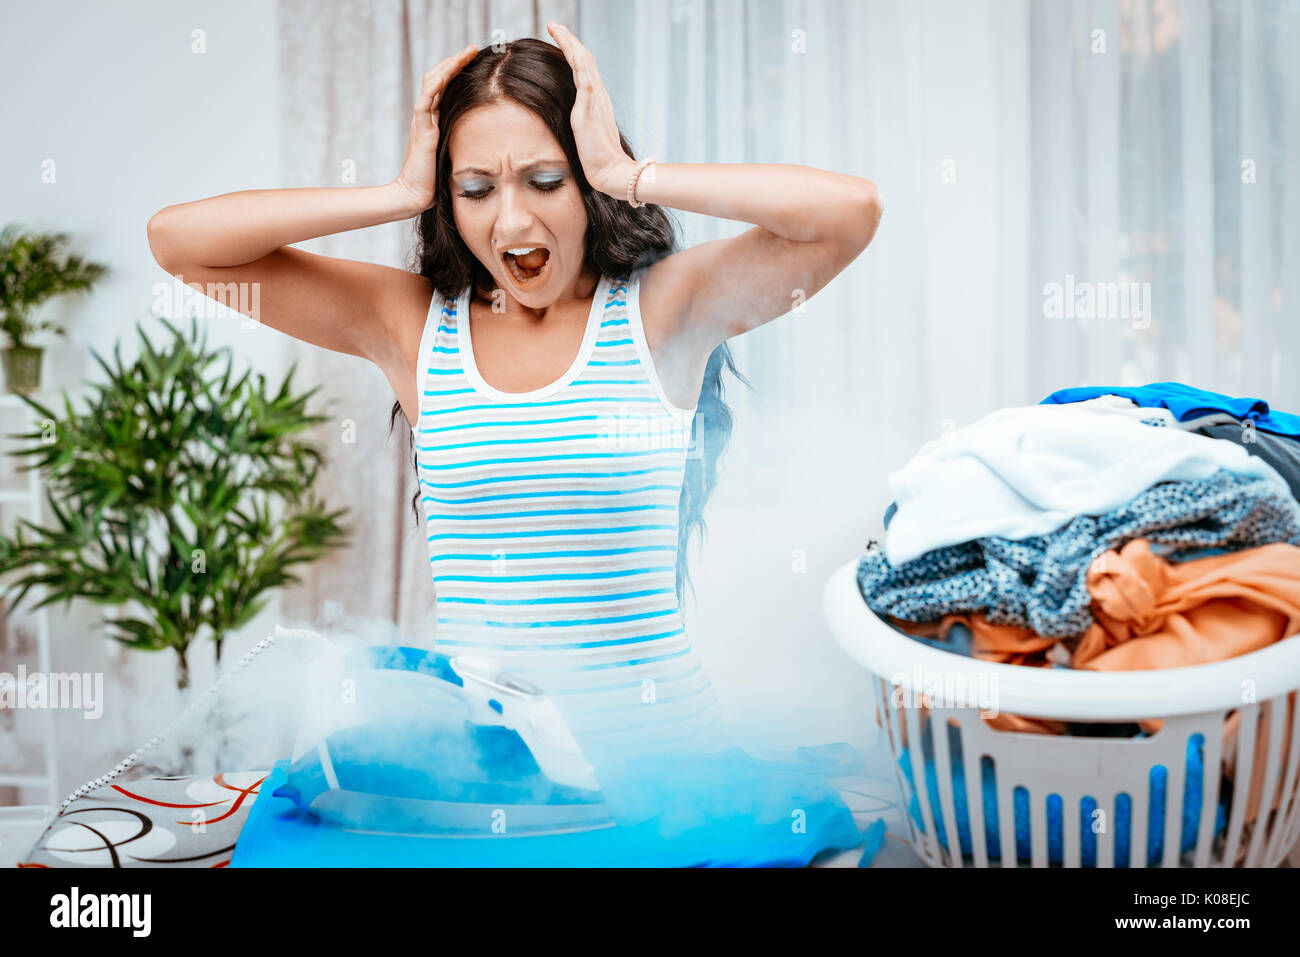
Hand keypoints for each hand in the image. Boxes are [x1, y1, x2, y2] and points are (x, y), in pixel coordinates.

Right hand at [393, 43, 478, 211]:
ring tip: (465, 52)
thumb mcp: (456, 155)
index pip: (444, 86)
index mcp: (434, 120)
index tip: (475, 59)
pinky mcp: (421, 130)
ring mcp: (422, 121)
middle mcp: (427, 116)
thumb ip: (466, 143)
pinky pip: (425, 102)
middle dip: (455, 61)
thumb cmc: (435, 182)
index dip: (457, 70)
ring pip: (432, 82)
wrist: (415, 195)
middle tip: (472, 48)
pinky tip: (447, 72)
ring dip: (449, 65)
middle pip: (438, 77)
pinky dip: (436, 85)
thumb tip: (493, 141)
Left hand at [546, 22, 635, 196]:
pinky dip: (575, 58)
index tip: (560, 40)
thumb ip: (580, 126)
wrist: (611, 173)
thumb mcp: (586, 138)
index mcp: (597, 102)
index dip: (572, 53)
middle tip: (555, 26)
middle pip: (584, 59)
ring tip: (556, 28)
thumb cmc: (599, 162)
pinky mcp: (590, 107)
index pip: (584, 70)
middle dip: (569, 40)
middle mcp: (598, 96)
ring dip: (569, 42)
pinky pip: (584, 76)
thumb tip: (569, 127)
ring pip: (583, 61)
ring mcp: (596, 100)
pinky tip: (568, 45)